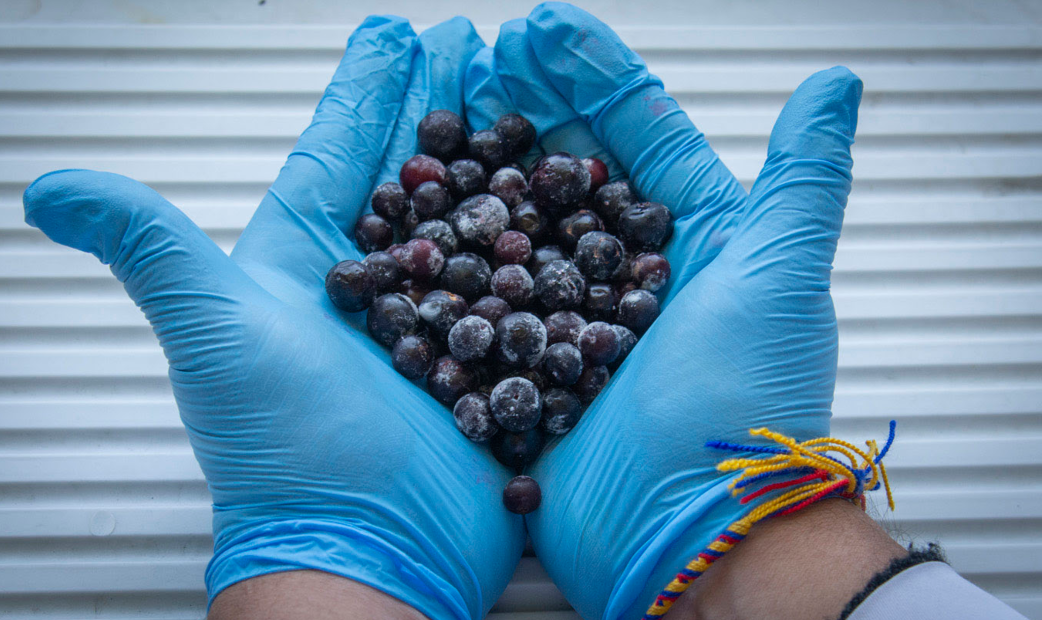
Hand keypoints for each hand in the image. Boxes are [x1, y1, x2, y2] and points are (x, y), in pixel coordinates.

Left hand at [23, 16, 522, 619]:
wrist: (364, 542)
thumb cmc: (283, 447)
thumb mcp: (211, 330)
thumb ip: (148, 246)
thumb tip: (47, 187)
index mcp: (306, 263)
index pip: (339, 153)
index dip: (368, 90)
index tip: (395, 34)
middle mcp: (373, 286)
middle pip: (416, 173)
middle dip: (447, 106)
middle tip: (481, 52)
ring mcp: (436, 323)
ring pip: (476, 222)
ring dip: (505, 161)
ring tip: (538, 110)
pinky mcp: (487, 361)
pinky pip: (523, 288)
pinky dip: (552, 245)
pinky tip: (580, 211)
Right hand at [464, 3, 861, 618]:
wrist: (686, 532)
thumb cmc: (743, 410)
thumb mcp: (780, 280)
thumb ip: (801, 181)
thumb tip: (836, 86)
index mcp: (696, 244)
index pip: (641, 135)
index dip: (593, 77)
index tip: (543, 29)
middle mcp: (633, 277)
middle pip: (570, 169)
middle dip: (526, 108)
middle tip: (478, 61)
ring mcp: (577, 322)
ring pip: (523, 228)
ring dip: (483, 173)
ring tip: (441, 123)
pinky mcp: (532, 370)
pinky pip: (488, 302)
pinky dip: (455, 262)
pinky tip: (419, 225)